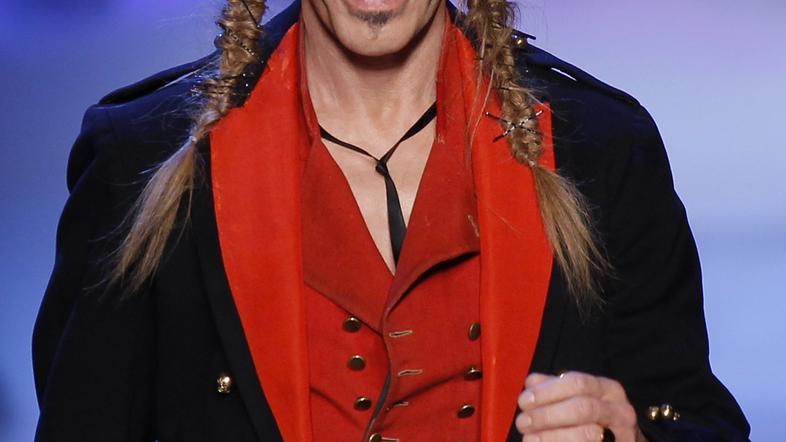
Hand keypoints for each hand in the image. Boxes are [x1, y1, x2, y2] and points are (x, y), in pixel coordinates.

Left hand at [515, 371, 648, 441]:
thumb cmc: (594, 419)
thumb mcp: (579, 397)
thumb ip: (555, 388)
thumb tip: (531, 383)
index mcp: (608, 389)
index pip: (577, 383)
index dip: (547, 391)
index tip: (523, 401)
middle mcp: (620, 410)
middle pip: (582, 408)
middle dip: (547, 415)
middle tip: (522, 422)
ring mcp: (622, 435)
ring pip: (587, 434)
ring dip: (552, 436)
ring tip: (529, 438)